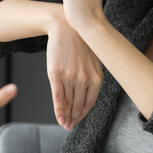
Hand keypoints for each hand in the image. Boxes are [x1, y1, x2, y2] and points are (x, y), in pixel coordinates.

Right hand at [47, 13, 102, 130]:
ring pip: (68, 103)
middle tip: (70, 126)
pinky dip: (58, 109)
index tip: (78, 120)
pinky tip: (59, 117)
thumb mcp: (92, 61)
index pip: (90, 102)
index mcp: (96, 77)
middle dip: (74, 118)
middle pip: (78, 105)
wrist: (65, 26)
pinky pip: (58, 96)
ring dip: (66, 116)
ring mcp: (70, 77)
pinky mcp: (56, 74)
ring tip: (64, 123)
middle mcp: (84, 79)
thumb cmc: (79, 43)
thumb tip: (87, 96)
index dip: (83, 113)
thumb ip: (92, 78)